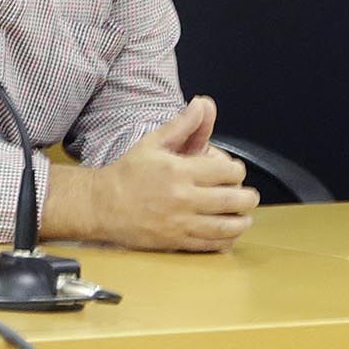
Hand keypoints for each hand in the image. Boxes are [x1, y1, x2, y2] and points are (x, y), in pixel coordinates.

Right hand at [45, 96, 258, 251]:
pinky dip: (227, 240)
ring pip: (228, 226)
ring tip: (243, 216)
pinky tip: (228, 233)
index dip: (237, 170)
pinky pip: (212, 244)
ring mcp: (180, 221)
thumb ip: (182, 125)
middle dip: (247, 197)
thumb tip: (202, 104)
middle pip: (234, 199)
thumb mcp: (152, 143)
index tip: (233, 172)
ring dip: (242, 221)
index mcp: (179, 170)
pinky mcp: (177, 241)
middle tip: (247, 196)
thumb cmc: (128, 173)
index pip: (228, 171)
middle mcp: (183, 196)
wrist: (102, 204)